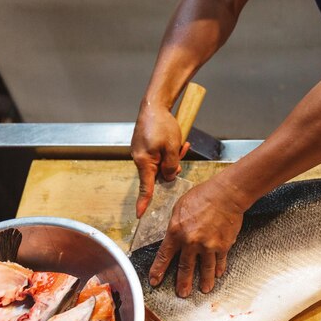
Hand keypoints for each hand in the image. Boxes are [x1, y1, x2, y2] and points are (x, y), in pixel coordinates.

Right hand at [131, 103, 190, 217]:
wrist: (154, 105)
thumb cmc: (161, 125)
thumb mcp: (172, 148)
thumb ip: (171, 166)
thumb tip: (169, 177)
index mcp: (144, 161)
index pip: (145, 187)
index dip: (143, 202)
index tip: (139, 214)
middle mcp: (140, 159)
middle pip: (158, 174)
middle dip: (172, 167)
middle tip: (180, 152)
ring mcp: (142, 152)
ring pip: (161, 163)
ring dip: (173, 157)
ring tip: (180, 143)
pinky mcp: (145, 146)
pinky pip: (159, 155)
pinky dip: (169, 151)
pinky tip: (177, 141)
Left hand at [148, 178, 244, 296]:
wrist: (226, 194)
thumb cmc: (203, 196)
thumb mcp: (179, 207)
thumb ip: (175, 226)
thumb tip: (174, 237)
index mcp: (176, 232)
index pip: (164, 256)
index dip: (158, 270)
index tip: (155, 281)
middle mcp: (191, 242)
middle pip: (185, 268)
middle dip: (182, 283)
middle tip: (182, 294)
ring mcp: (209, 246)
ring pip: (205, 269)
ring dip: (204, 281)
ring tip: (204, 290)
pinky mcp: (223, 245)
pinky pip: (220, 261)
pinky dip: (219, 269)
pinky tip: (217, 275)